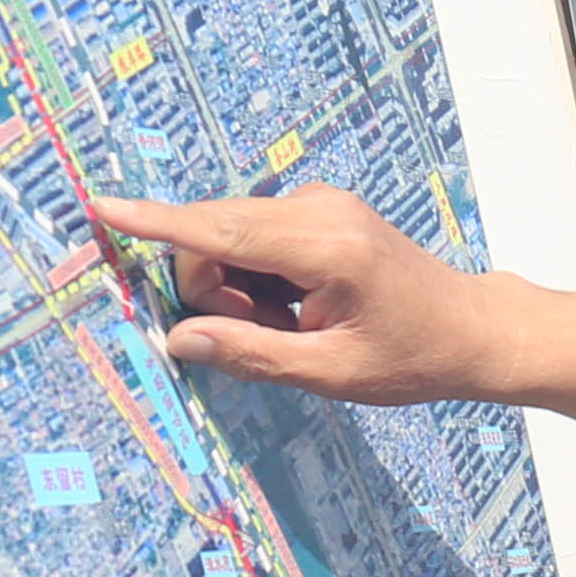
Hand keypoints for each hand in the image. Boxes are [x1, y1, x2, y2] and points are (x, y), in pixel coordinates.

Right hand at [93, 186, 575, 465]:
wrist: (476, 330)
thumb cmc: (414, 358)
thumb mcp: (332, 373)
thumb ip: (251, 355)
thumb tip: (178, 339)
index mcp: (326, 248)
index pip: (219, 230)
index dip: (155, 223)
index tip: (99, 205)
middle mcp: (319, 210)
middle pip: (214, 234)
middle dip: (215, 289)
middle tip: (267, 333)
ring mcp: (321, 204)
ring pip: (229, 235)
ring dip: (238, 286)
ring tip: (293, 323)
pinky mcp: (320, 209)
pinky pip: (253, 235)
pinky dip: (257, 275)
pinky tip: (297, 306)